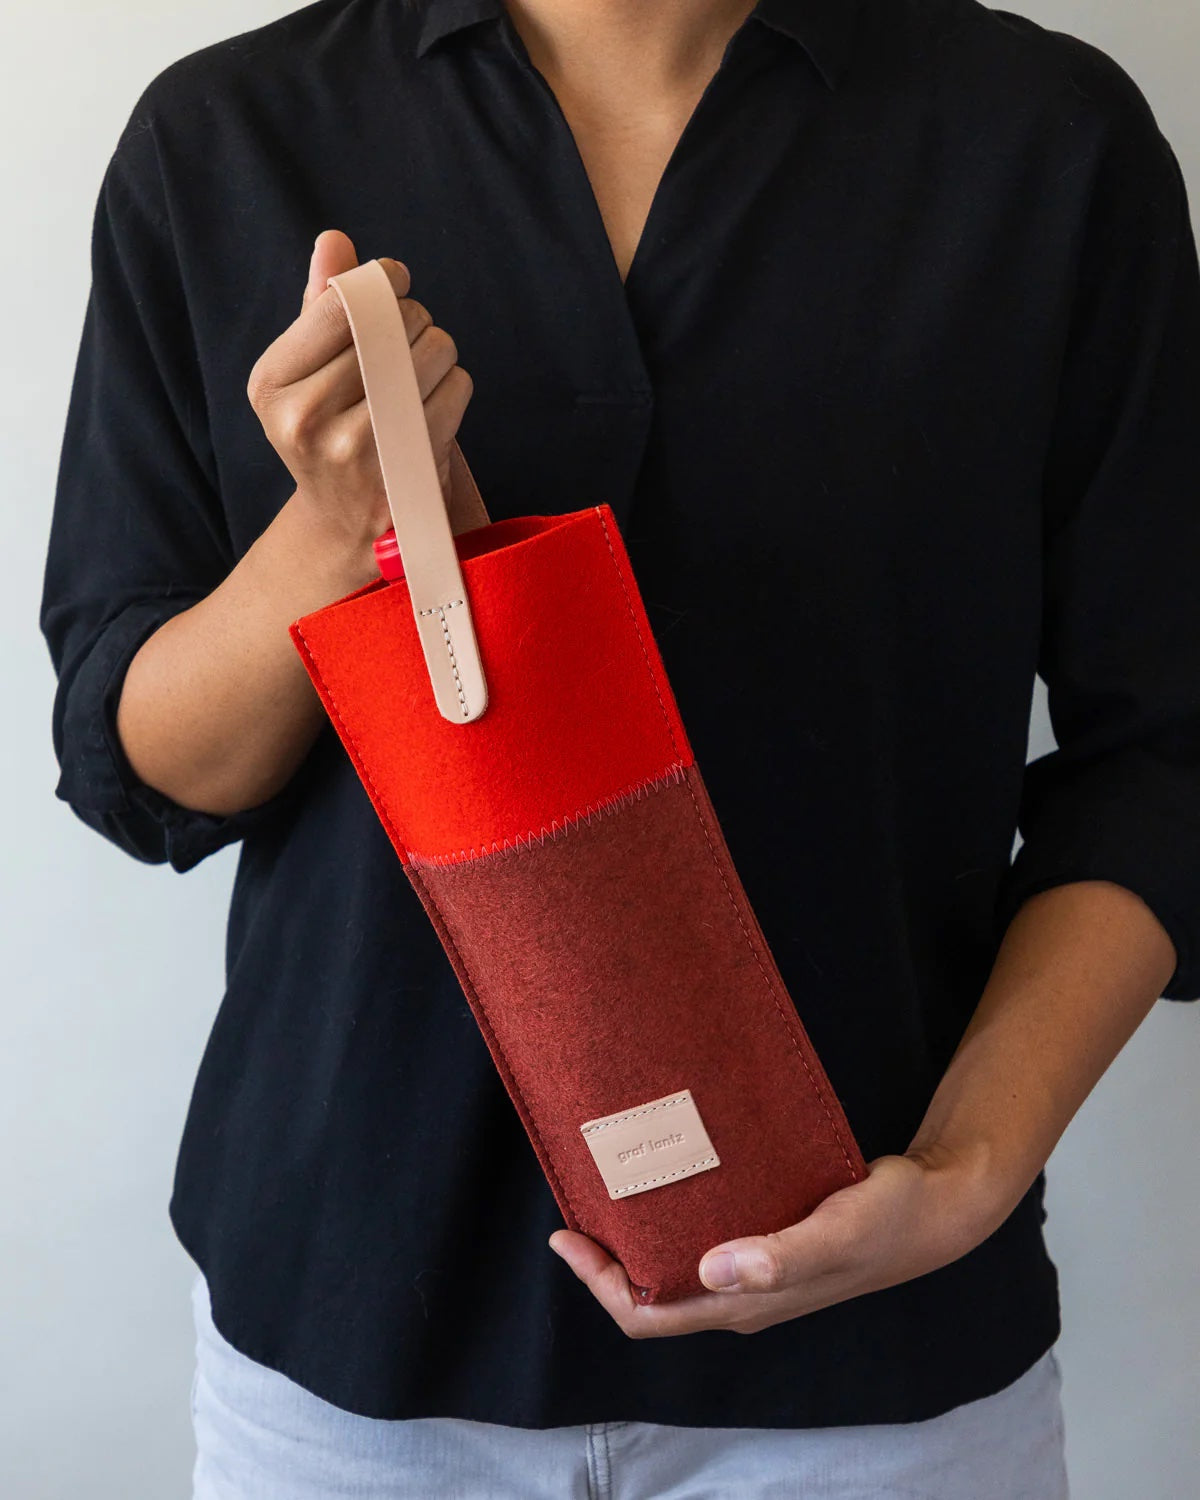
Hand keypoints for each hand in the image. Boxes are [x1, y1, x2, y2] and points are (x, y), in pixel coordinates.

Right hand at [246, 228, 473, 557]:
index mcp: (271, 384)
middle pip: (393, 323)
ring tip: (418, 377)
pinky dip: (455, 386)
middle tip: (404, 344)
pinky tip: (433, 408)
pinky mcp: (407, 466)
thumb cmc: (332, 431)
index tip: (394, 284)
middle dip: (412, 321)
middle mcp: (305, 417)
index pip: (341, 304)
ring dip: (438, 351)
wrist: (349, 524)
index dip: (381, 283)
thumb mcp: (308, 372)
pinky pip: (457, 387)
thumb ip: (320, 306)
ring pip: (431, 351)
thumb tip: (334, 240)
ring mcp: (356, 448)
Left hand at [548, 1139, 1012, 1337]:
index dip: (599, 1285)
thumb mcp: (836, 1233)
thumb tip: (711, 1268)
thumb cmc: (888, 1220)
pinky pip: (702, 1239)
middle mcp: (741, 1295)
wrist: (935, 1207)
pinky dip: (673, 1217)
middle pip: (652, 1295)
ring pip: (675, 1267)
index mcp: (745, 1305)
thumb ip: (779, 1256)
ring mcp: (754, 1271)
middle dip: (606, 1260)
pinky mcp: (767, 1242)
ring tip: (610, 1184)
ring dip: (637, 1238)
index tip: (565, 1237)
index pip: (650, 1315)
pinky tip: (668, 1175)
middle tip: (577, 1199)